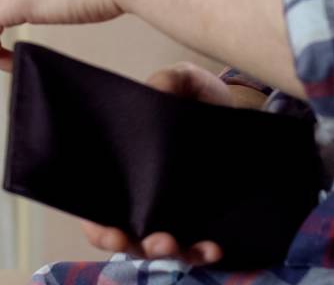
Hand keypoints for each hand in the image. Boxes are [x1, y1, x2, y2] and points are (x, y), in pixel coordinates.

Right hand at [77, 61, 251, 266]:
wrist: (236, 112)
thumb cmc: (197, 97)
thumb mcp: (184, 80)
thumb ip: (170, 81)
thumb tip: (158, 91)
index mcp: (122, 168)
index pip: (97, 208)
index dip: (99, 226)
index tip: (112, 232)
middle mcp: (141, 197)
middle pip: (126, 236)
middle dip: (136, 245)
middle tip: (157, 240)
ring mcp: (170, 213)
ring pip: (159, 247)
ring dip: (168, 253)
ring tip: (177, 244)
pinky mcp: (198, 221)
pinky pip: (194, 247)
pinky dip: (201, 253)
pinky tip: (214, 248)